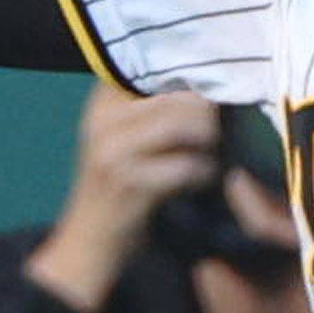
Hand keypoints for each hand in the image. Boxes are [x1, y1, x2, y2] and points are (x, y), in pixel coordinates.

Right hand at [26, 85, 226, 310]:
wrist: (88, 243)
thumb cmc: (114, 188)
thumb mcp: (119, 138)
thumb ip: (149, 109)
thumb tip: (207, 84)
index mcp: (102, 101)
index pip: (158, 69)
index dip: (195, 80)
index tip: (216, 94)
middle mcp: (103, 120)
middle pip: (178, 95)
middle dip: (210, 114)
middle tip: (225, 130)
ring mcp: (113, 152)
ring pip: (184, 125)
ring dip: (211, 141)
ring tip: (214, 155)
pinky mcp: (131, 184)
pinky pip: (187, 166)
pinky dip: (205, 172)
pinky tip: (204, 179)